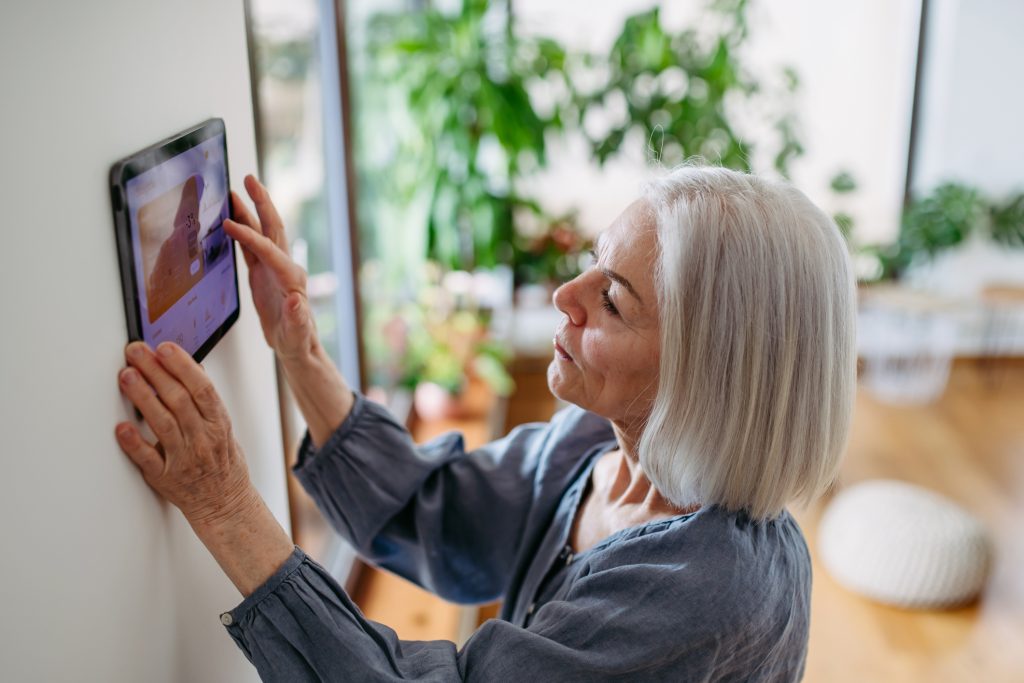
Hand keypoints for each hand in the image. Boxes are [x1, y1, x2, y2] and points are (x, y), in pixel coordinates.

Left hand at [115, 341, 256, 526]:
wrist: (225, 504)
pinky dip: (134, 443)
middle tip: (136, 352)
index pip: (202, 388)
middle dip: (155, 371)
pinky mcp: (165, 477)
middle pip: (178, 399)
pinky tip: (121, 427)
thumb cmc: (223, 464)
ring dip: (143, 397)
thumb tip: (194, 368)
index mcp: (218, 424)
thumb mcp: (224, 428)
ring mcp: (184, 459)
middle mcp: (203, 439)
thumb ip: (207, 401)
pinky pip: (148, 459)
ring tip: (127, 376)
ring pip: (163, 423)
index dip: (183, 365)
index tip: (165, 348)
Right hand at [223, 175, 316, 360]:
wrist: (297, 347)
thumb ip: (297, 318)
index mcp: (291, 278)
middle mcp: (285, 267)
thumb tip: (296, 300)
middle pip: (272, 228)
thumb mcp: (297, 333)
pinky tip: (230, 221)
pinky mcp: (264, 274)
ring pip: (261, 233)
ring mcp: (274, 268)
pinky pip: (252, 247)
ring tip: (233, 192)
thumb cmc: (298, 341)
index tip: (229, 224)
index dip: (249, 236)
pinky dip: (242, 232)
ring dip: (249, 212)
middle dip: (261, 202)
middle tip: (248, 179)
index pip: (269, 250)